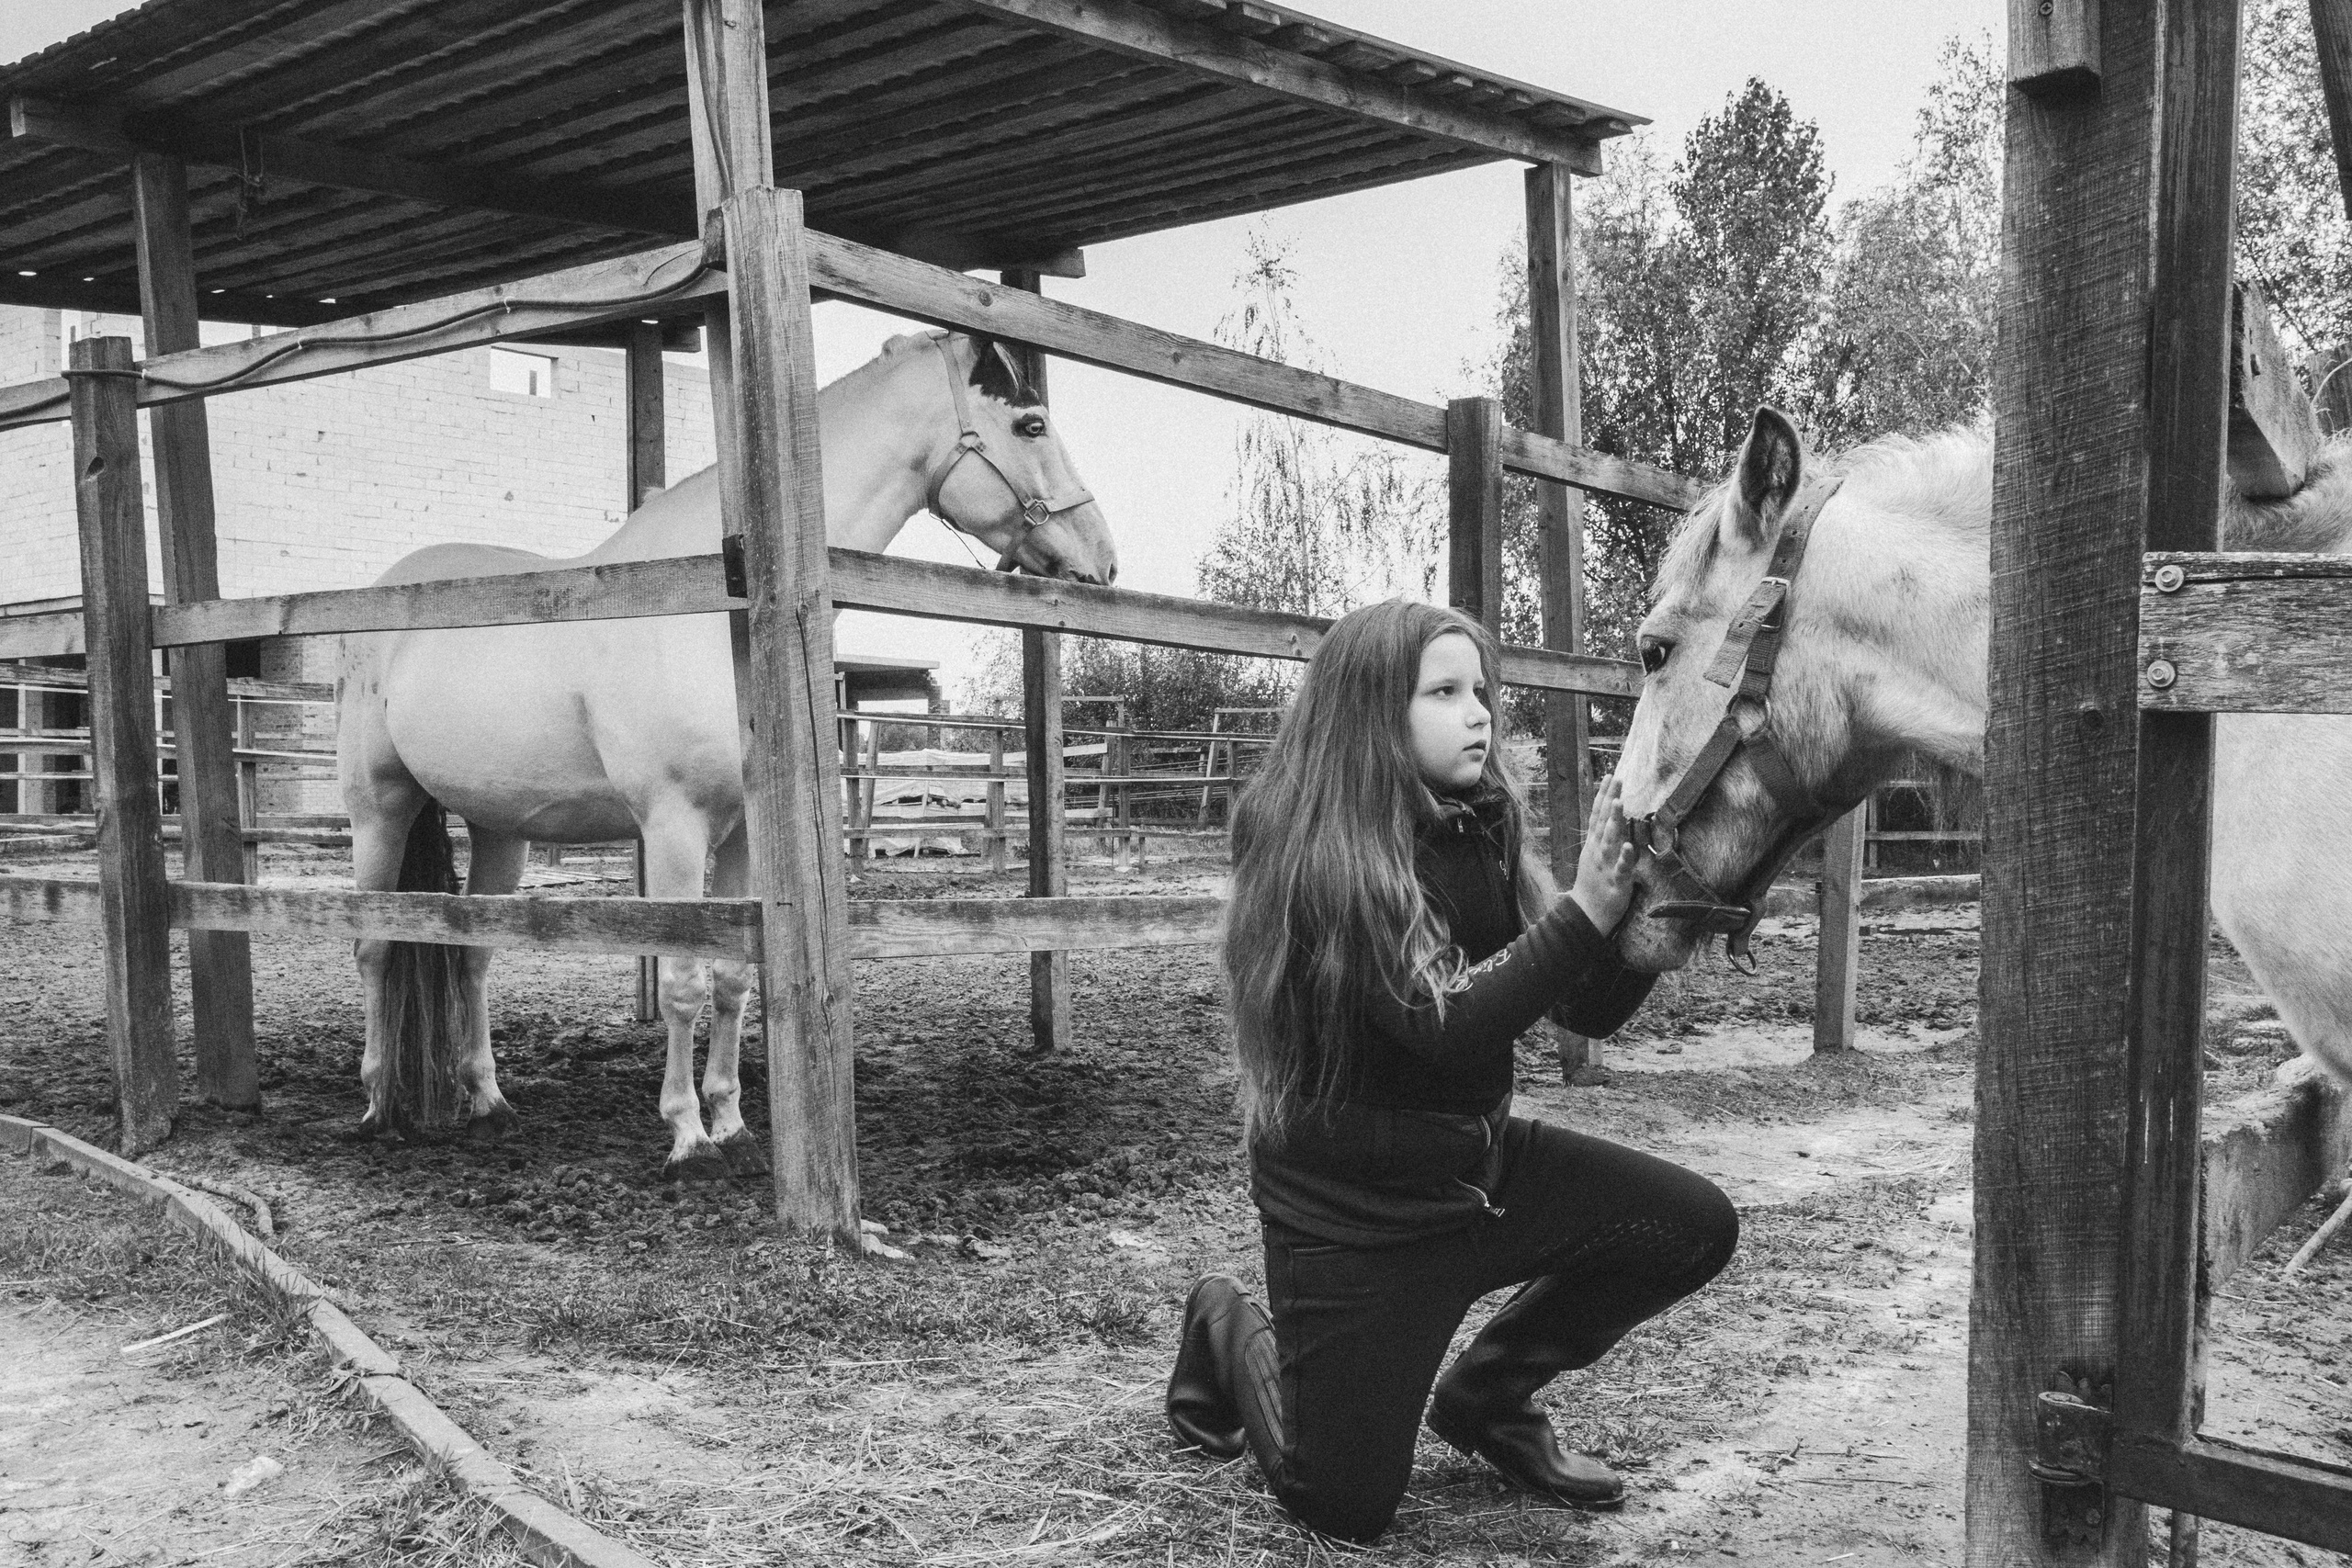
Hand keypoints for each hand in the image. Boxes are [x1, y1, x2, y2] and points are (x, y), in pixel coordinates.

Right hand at [1568, 775, 1638, 933]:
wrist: (1586, 915)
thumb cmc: (1592, 885)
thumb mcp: (1593, 857)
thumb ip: (1600, 839)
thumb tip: (1605, 822)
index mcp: (1593, 845)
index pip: (1597, 815)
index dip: (1603, 795)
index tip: (1610, 776)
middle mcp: (1597, 852)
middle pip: (1603, 821)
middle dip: (1609, 799)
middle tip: (1616, 778)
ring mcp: (1605, 866)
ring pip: (1609, 840)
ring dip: (1613, 821)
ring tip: (1618, 803)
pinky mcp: (1615, 883)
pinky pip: (1620, 868)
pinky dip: (1624, 857)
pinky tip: (1628, 846)